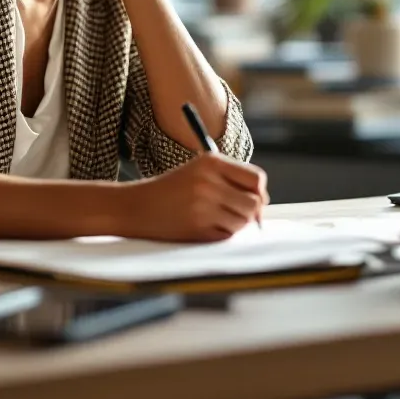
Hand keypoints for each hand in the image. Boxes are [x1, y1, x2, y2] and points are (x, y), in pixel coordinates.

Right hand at [119, 153, 268, 242]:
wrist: (137, 206)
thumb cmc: (173, 189)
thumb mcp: (200, 171)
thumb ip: (231, 179)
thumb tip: (262, 202)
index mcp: (211, 162)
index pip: (256, 178)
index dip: (259, 191)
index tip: (254, 198)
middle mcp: (208, 182)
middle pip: (253, 203)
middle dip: (250, 211)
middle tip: (235, 212)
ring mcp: (203, 207)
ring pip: (242, 222)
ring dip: (235, 223)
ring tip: (216, 218)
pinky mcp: (198, 229)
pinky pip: (227, 235)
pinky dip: (222, 234)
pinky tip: (205, 226)